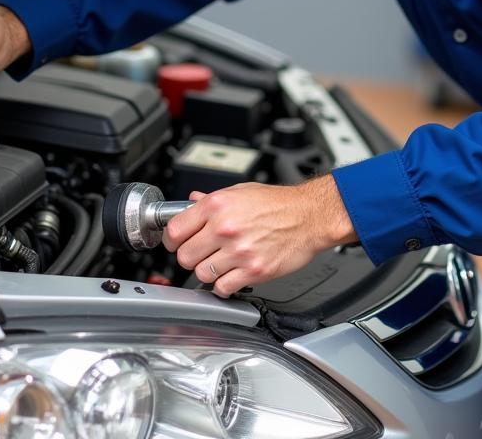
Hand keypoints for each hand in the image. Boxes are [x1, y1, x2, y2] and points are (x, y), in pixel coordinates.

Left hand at [163, 176, 356, 297]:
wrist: (310, 216)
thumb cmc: (278, 203)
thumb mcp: (240, 191)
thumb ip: (211, 199)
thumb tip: (190, 202)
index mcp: (217, 205)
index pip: (175, 230)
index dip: (171, 240)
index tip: (176, 243)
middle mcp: (225, 228)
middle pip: (184, 256)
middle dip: (189, 257)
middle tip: (200, 254)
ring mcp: (239, 252)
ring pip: (201, 274)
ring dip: (207, 272)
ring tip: (219, 263)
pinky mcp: (253, 271)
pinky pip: (223, 288)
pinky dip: (224, 286)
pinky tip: (231, 275)